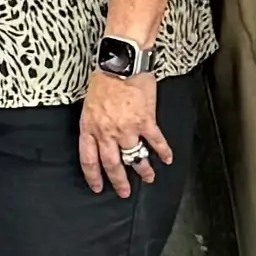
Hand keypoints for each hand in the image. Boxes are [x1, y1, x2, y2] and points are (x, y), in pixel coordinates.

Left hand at [77, 69, 169, 198]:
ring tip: (148, 178)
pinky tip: (167, 159)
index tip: (98, 187)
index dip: (93, 176)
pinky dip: (163, 152)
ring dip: (143, 170)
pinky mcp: (145, 121)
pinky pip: (156, 142)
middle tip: (124, 193)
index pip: (89, 159)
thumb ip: (94, 121)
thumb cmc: (104, 76)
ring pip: (135, 157)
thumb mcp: (90, 101)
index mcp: (90, 127)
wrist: (121, 62)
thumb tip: (99, 133)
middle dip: (119, 181)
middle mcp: (107, 132)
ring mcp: (127, 129)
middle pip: (112, 164)